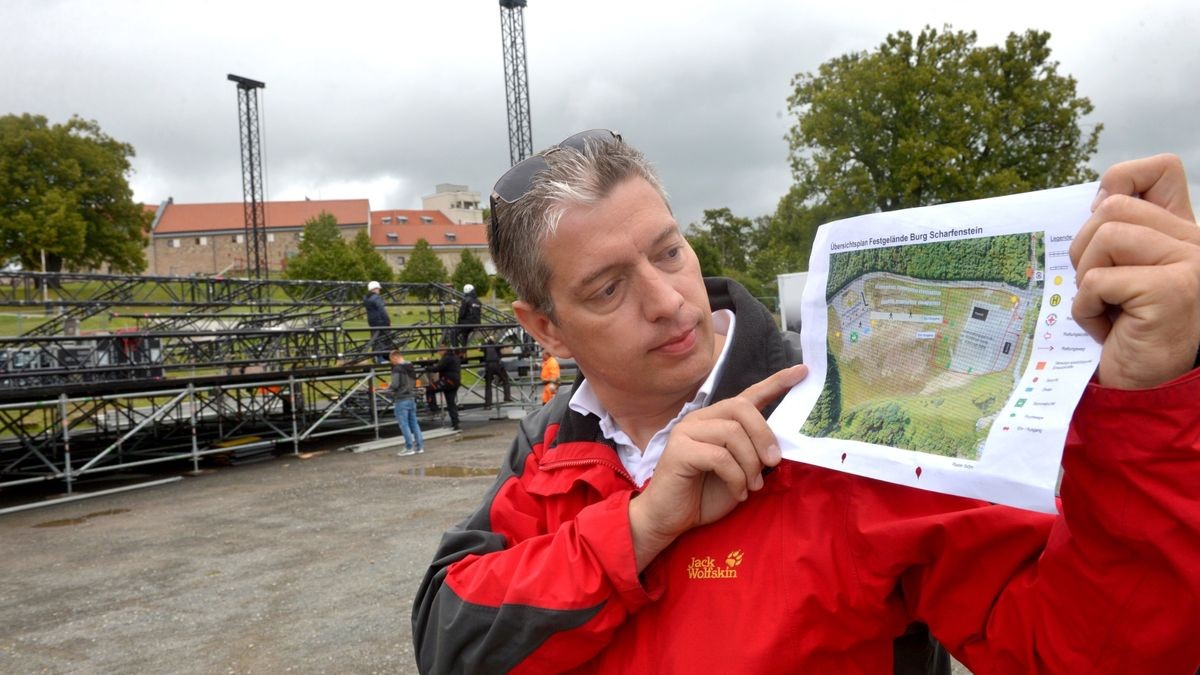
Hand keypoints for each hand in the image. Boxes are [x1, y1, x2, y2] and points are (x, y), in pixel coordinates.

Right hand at [628, 364, 807, 570]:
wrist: (670, 519)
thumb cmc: (705, 494)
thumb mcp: (740, 471)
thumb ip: (754, 453)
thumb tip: (778, 448)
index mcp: (717, 420)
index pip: (748, 395)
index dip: (776, 383)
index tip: (802, 371)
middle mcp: (701, 419)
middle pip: (741, 408)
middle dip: (764, 435)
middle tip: (773, 463)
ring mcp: (686, 432)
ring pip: (733, 433)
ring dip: (750, 463)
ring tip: (751, 486)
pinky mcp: (678, 450)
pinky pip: (719, 456)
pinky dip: (736, 477)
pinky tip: (738, 492)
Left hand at [1070, 154, 1199, 388]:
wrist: (1144, 386)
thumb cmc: (1126, 330)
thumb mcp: (1120, 272)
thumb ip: (1117, 234)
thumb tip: (1096, 197)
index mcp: (1181, 231)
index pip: (1160, 169)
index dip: (1119, 183)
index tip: (1100, 225)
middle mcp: (1193, 242)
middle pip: (1113, 206)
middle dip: (1085, 248)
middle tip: (1096, 285)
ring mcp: (1188, 263)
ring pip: (1105, 236)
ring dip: (1086, 279)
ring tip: (1105, 308)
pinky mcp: (1171, 290)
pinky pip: (1098, 280)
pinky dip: (1087, 308)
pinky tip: (1108, 329)